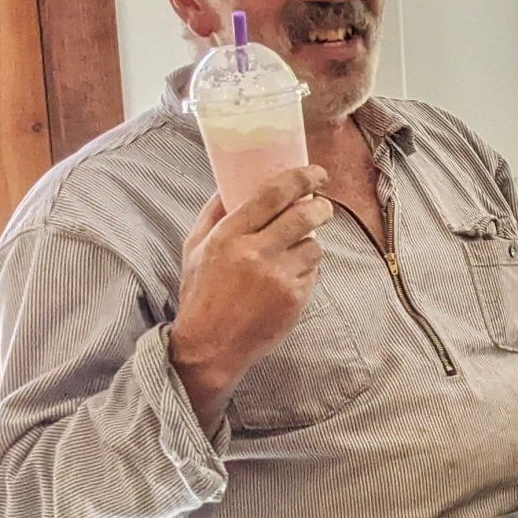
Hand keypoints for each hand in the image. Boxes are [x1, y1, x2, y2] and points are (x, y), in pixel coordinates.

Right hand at [170, 165, 333, 417]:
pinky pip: (313, 271)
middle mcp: (255, 253)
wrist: (210, 345)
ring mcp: (278, 277)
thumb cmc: (201, 293)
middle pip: (304, 215)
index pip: (273, 194)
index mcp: (229, 235)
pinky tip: (291, 273)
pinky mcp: (295, 298)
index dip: (301, 177)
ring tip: (297, 247)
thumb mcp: (195, 247)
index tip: (316, 173)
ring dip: (312, 241)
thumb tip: (229, 182)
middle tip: (322, 205)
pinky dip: (307, 268)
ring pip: (314, 245)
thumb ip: (213, 213)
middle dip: (321, 206)